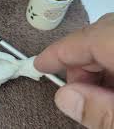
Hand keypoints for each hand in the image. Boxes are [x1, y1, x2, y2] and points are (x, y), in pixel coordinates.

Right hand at [35, 13, 113, 128]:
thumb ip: (101, 110)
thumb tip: (66, 98)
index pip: (89, 39)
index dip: (58, 52)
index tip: (38, 65)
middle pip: (101, 34)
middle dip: (80, 61)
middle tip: (74, 91)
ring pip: (111, 39)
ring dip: (96, 63)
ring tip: (95, 94)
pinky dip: (111, 64)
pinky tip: (111, 87)